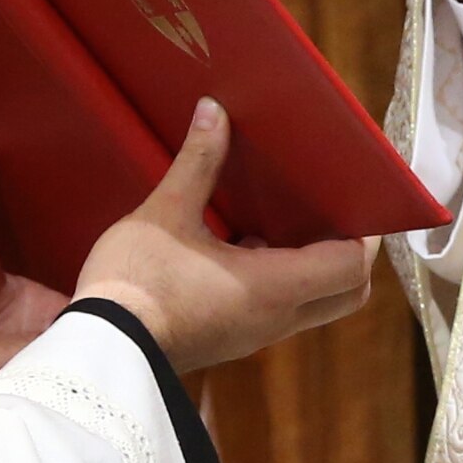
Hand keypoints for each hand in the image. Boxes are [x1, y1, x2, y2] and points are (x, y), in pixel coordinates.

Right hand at [76, 101, 379, 372]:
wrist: (98, 351)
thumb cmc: (134, 284)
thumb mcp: (164, 215)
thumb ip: (198, 164)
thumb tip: (214, 112)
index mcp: (275, 288)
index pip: (353, 266)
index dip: (365, 232)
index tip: (356, 198)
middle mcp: (277, 319)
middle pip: (348, 291)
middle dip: (351, 251)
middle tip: (332, 209)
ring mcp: (256, 334)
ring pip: (315, 303)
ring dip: (313, 264)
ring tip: (286, 217)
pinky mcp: (232, 338)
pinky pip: (280, 309)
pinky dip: (281, 278)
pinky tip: (244, 243)